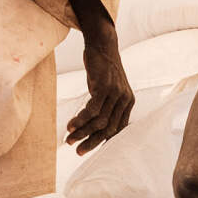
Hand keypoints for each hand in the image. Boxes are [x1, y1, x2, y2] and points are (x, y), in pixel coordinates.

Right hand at [66, 33, 135, 154]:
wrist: (103, 45)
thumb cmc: (102, 70)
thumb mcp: (108, 90)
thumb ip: (106, 107)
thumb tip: (95, 127)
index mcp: (128, 103)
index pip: (118, 130)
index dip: (103, 142)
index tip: (89, 150)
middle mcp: (125, 100)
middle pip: (109, 129)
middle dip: (92, 142)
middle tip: (77, 151)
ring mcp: (117, 93)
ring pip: (100, 121)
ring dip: (83, 133)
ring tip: (69, 139)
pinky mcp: (105, 86)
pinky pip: (93, 109)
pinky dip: (81, 120)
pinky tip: (70, 125)